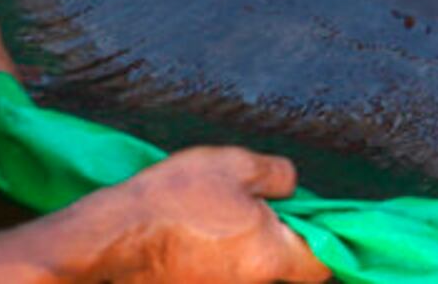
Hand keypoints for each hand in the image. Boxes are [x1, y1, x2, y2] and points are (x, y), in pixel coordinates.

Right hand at [10, 147, 331, 282]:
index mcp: (270, 257)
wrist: (108, 236)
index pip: (323, 266)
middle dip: (286, 238)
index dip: (329, 242)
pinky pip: (223, 273)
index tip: (321, 218)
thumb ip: (279, 176)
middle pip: (287, 268)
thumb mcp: (238, 166)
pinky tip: (203, 229)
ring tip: (227, 213)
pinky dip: (222, 255)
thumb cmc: (175, 199)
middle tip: (268, 205)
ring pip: (253, 270)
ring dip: (251, 245)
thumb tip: (292, 189)